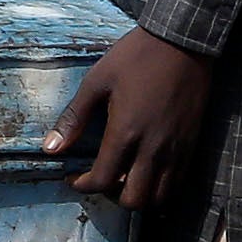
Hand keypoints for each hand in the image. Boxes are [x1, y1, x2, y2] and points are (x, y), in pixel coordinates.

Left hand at [50, 27, 213, 209]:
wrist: (183, 41)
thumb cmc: (136, 57)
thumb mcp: (97, 81)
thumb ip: (74, 117)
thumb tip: (50, 148)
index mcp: (125, 132)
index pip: (103, 180)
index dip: (83, 185)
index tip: (74, 177)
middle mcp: (153, 147)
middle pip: (133, 199)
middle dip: (111, 196)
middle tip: (101, 178)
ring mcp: (176, 148)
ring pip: (159, 197)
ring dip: (138, 195)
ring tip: (125, 177)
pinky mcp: (191, 143)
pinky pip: (177, 182)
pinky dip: (159, 185)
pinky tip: (147, 169)